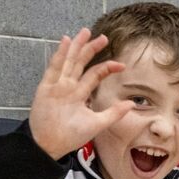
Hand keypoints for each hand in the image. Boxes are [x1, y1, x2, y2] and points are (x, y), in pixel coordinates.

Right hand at [29, 29, 134, 159]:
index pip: (95, 74)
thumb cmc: (70, 136)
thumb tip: (132, 104)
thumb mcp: (97, 124)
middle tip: (102, 37)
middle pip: (81, 63)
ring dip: (76, 46)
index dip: (107, 67)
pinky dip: (60, 55)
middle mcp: (69, 86)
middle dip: (91, 49)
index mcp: (79, 93)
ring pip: (69, 61)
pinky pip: (54, 68)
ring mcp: (57, 85)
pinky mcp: (46, 88)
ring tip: (85, 32)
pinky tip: (66, 42)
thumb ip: (113, 114)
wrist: (50, 145)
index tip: (121, 64)